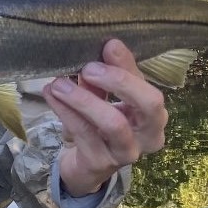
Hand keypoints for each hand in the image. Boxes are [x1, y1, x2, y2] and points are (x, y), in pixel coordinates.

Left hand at [42, 39, 166, 196]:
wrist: (86, 164)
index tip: (108, 45)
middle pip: (148, 105)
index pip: (150, 87)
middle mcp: (150, 137)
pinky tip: (51, 94)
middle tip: (88, 68)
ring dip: (84, 98)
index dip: (129, 66)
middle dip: (119, 81)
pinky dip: (65, 111)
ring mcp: (126, 152)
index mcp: (155, 116)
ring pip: (113, 122)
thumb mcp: (109, 95)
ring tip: (59, 83)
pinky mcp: (100, 163)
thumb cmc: (102, 121)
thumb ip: (111, 72)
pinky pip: (83, 133)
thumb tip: (109, 44)